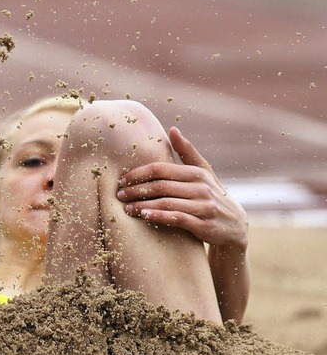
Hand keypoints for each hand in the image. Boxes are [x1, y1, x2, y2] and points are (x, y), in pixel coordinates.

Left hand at [116, 127, 247, 248]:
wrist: (235, 225)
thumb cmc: (212, 194)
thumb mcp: (204, 172)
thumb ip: (187, 152)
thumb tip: (172, 129)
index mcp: (197, 173)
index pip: (161, 169)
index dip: (139, 174)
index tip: (122, 180)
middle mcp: (201, 187)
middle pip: (161, 186)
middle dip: (136, 190)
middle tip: (119, 195)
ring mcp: (203, 206)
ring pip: (166, 202)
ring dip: (143, 205)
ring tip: (126, 208)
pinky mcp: (204, 225)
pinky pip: (177, 219)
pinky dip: (159, 216)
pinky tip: (145, 216)